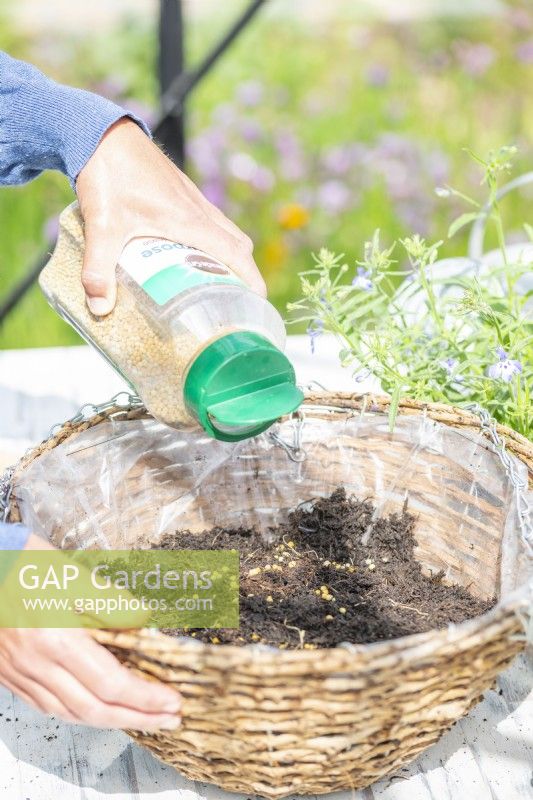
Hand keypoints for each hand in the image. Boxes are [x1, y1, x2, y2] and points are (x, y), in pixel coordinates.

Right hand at [0, 534, 181, 729]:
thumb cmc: (25, 564)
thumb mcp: (74, 575)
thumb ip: (110, 601)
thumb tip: (143, 618)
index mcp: (58, 640)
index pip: (112, 683)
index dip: (146, 697)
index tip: (172, 701)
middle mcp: (38, 664)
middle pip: (95, 709)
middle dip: (137, 718)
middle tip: (168, 719)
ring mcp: (21, 674)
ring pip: (70, 714)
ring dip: (109, 721)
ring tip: (140, 718)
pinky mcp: (10, 675)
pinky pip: (46, 707)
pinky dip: (75, 714)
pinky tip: (94, 710)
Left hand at [76, 117, 266, 314]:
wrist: (100, 131)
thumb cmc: (107, 174)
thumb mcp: (101, 226)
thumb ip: (98, 268)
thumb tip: (98, 308)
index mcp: (189, 219)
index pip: (235, 253)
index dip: (251, 280)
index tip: (257, 304)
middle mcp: (198, 209)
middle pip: (238, 245)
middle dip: (243, 273)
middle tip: (233, 301)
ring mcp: (192, 198)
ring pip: (226, 231)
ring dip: (229, 257)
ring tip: (214, 284)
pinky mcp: (181, 192)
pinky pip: (210, 221)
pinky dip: (213, 242)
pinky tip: (188, 255)